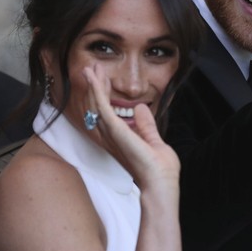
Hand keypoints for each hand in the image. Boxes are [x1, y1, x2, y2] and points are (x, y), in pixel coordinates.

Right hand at [81, 66, 179, 188]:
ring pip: (96, 104)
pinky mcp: (115, 130)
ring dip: (93, 85)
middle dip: (95, 86)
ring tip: (91, 67)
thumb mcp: (153, 140)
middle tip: (93, 68)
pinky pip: (101, 106)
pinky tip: (94, 77)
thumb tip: (141, 108)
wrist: (160, 183)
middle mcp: (110, 137)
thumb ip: (145, 125)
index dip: (104, 94)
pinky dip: (97, 90)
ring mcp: (111, 134)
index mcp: (119, 139)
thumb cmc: (159, 170)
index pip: (107, 112)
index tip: (105, 78)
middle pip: (97, 107)